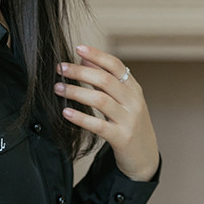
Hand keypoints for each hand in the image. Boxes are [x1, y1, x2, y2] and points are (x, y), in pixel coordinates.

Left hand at [54, 45, 158, 181]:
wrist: (144, 156)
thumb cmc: (129, 123)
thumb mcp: (122, 99)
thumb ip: (105, 80)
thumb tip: (84, 59)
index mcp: (133, 88)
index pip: (116, 65)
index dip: (97, 55)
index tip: (78, 48)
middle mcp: (133, 101)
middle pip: (105, 80)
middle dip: (80, 72)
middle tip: (60, 68)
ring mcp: (129, 120)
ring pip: (101, 100)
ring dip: (76, 92)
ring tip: (58, 88)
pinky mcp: (121, 138)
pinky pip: (98, 125)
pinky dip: (81, 118)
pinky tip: (66, 113)